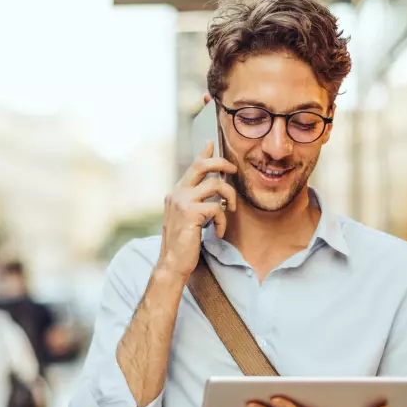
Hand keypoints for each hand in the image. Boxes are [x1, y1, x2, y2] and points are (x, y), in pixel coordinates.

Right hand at [157, 140, 237, 276]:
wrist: (172, 263)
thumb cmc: (183, 243)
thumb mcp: (188, 218)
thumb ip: (196, 202)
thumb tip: (214, 192)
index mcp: (176, 193)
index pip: (192, 166)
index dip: (203, 153)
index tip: (210, 143)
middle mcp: (177, 193)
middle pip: (201, 165)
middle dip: (221, 163)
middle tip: (234, 170)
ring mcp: (182, 202)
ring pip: (215, 185)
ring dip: (229, 197)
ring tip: (230, 210)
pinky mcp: (190, 213)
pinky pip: (217, 208)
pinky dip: (222, 221)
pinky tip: (218, 233)